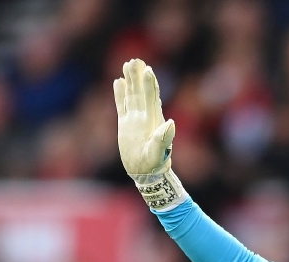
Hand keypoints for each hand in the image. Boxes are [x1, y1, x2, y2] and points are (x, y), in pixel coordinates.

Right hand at [114, 58, 185, 209]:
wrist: (146, 174)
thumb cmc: (154, 165)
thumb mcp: (159, 152)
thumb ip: (164, 138)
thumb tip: (170, 122)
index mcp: (153, 121)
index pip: (151, 98)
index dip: (150, 84)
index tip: (148, 70)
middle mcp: (144, 117)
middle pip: (141, 92)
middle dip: (139, 76)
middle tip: (136, 60)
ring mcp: (134, 120)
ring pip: (132, 96)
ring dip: (130, 81)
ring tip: (127, 65)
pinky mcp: (125, 125)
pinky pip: (121, 105)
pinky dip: (120, 94)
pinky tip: (118, 82)